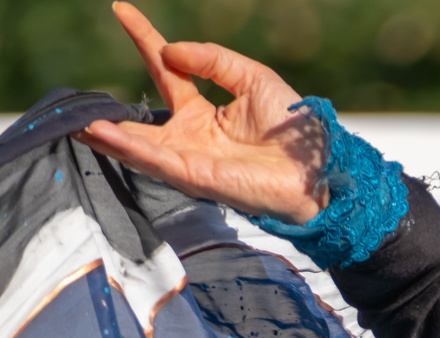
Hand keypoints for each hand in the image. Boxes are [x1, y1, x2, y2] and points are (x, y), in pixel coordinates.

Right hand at [73, 3, 326, 222]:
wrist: (319, 163)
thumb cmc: (293, 126)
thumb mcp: (252, 78)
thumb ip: (212, 60)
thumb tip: (170, 49)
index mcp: (205, 112)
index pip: (165, 71)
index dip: (144, 40)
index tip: (121, 10)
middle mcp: (193, 137)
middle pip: (141, 120)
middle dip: (109, 115)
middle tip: (78, 106)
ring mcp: (194, 159)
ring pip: (141, 145)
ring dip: (110, 136)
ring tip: (80, 123)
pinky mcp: (200, 178)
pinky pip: (159, 160)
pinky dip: (130, 148)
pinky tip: (105, 134)